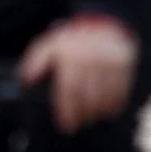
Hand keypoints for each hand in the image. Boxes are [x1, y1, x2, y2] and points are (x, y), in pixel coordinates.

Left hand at [18, 15, 138, 134]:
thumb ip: (36, 61)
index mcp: (71, 55)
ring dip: (97, 113)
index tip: (65, 125)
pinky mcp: (125, 66)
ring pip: (105, 98)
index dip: (66, 111)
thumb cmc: (72, 42)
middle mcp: (91, 59)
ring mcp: (110, 63)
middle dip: (81, 116)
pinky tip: (106, 110)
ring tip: (90, 118)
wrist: (102, 25)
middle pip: (88, 98)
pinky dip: (113, 106)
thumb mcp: (50, 45)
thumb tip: (26, 79)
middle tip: (77, 124)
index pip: (69, 90)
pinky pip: (121, 93)